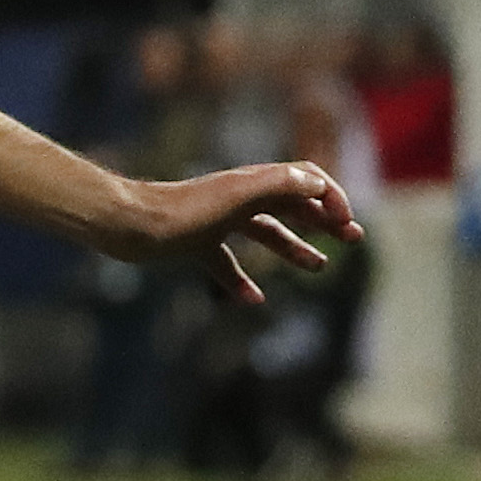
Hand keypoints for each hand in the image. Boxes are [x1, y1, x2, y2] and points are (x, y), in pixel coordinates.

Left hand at [115, 159, 358, 304]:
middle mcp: (239, 197)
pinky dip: (241, 280)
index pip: (307, 179)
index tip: (344, 224)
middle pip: (291, 205)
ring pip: (265, 233)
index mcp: (255, 182)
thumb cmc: (182, 210)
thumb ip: (280, 185)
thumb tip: (318, 183)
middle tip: (353, 239)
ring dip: (294, 248)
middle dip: (324, 220)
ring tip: (319, 267)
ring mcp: (217, 221)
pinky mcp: (194, 243)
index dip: (331, 197)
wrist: (128, 225)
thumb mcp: (238, 196)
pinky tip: (252, 300)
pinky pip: (225, 263)